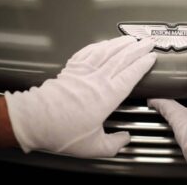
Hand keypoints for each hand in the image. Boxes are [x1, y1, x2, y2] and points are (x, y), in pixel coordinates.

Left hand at [5, 36, 155, 157]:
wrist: (34, 120)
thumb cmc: (62, 132)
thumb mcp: (93, 147)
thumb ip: (114, 144)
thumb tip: (125, 139)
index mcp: (107, 96)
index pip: (131, 74)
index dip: (143, 64)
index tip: (152, 57)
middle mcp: (97, 80)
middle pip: (122, 58)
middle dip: (138, 49)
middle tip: (148, 43)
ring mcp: (84, 71)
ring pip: (107, 51)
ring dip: (121, 43)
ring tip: (131, 38)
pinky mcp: (72, 68)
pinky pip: (88, 51)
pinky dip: (99, 45)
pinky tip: (105, 42)